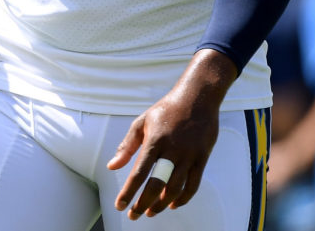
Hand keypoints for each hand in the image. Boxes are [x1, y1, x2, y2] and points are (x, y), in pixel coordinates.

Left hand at [107, 51, 233, 219]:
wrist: (197, 98)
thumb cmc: (165, 110)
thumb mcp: (142, 123)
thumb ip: (127, 146)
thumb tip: (112, 167)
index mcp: (154, 141)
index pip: (139, 172)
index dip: (129, 192)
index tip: (120, 205)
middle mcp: (172, 150)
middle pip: (157, 185)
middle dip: (143, 203)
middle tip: (134, 215)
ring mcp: (189, 155)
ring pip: (176, 188)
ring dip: (162, 204)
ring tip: (150, 211)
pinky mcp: (202, 158)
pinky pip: (193, 184)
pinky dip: (183, 198)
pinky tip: (173, 205)